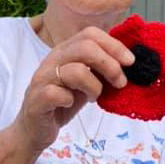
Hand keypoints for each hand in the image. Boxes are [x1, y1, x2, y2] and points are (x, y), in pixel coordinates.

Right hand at [14, 26, 134, 153]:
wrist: (34, 129)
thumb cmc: (62, 103)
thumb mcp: (85, 82)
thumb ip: (100, 70)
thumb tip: (129, 63)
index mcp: (65, 51)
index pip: (90, 34)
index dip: (114, 45)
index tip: (130, 62)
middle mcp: (52, 60)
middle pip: (85, 47)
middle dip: (110, 65)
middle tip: (120, 82)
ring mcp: (42, 79)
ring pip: (75, 70)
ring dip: (94, 86)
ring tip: (95, 97)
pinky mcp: (36, 99)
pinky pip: (56, 93)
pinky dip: (70, 100)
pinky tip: (70, 104)